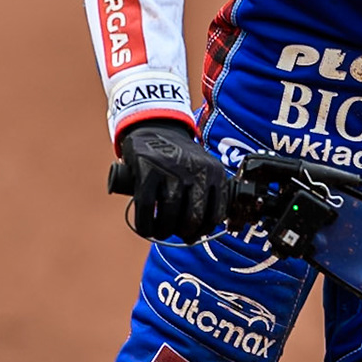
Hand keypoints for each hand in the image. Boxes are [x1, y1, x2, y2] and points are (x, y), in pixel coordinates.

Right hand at [109, 120, 230, 241]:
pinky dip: (145, 224)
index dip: (204, 229)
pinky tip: (146, 228)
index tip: (196, 233)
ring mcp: (171, 171)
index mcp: (214, 172)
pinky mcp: (147, 171)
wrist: (156, 126)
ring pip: (169, 215)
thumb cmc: (181, 157)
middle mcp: (195, 172)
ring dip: (163, 231)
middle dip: (184, 233)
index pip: (216, 213)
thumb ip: (208, 192)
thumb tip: (202, 230)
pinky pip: (146, 207)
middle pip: (192, 218)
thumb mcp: (204, 168)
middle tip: (177, 234)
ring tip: (160, 232)